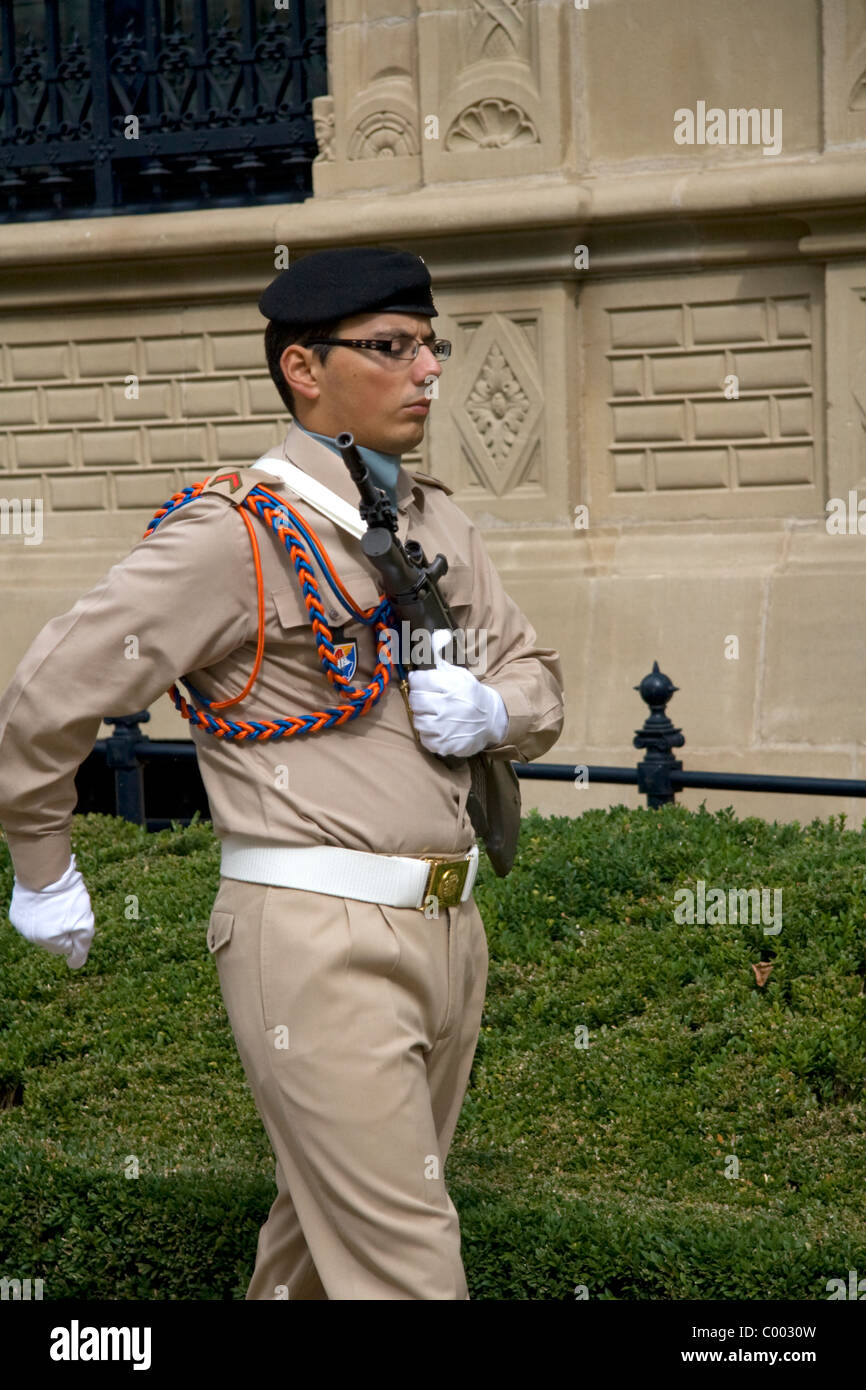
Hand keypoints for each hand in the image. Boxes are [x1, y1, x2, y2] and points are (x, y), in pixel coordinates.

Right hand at [8, 854, 94, 969]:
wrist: (44, 871)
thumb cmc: (67, 898)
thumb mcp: (84, 923)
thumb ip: (82, 947)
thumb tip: (75, 964)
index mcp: (48, 941)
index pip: (68, 946)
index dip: (76, 929)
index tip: (76, 915)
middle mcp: (31, 936)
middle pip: (55, 936)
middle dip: (63, 925)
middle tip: (68, 906)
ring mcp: (21, 924)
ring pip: (43, 925)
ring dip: (52, 916)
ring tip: (55, 899)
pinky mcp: (17, 911)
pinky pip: (33, 914)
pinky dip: (40, 907)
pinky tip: (43, 896)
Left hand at [407, 629, 508, 757]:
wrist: (491, 720)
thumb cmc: (470, 694)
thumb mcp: (459, 673)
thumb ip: (441, 656)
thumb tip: (436, 634)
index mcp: (450, 685)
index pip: (417, 680)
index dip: (419, 681)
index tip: (424, 684)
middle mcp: (447, 706)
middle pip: (415, 701)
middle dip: (420, 699)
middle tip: (429, 700)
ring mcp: (445, 728)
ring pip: (417, 720)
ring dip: (423, 717)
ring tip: (435, 714)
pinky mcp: (445, 744)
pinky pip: (425, 739)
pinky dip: (429, 734)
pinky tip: (439, 728)